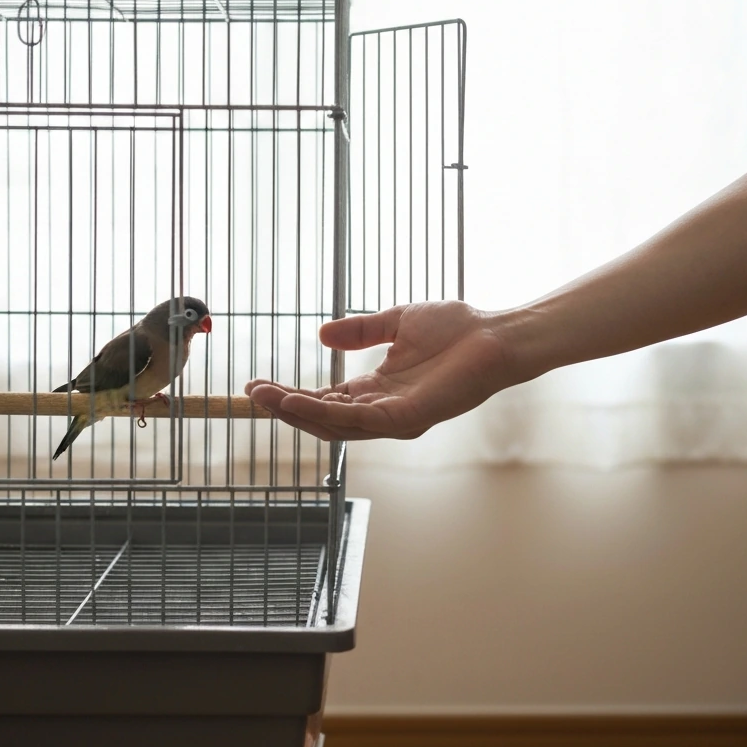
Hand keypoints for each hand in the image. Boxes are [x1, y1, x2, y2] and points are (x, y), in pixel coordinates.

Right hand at [245, 300, 514, 440]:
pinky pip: (356, 421)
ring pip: (333, 424)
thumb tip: (322, 335)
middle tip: (251, 394)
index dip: (291, 394)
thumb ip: (361, 331)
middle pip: (322, 417)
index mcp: (378, 390)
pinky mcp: (407, 419)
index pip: (325, 400)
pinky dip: (323, 413)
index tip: (258, 384)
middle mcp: (382, 410)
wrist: (495, 334)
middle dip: (284, 407)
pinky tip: (297, 401)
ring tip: (264, 397)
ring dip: (295, 411)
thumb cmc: (457, 328)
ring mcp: (394, 418)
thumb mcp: (396, 321)